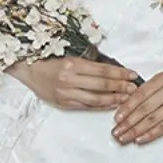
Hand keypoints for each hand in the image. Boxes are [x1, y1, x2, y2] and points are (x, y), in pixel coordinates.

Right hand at [15, 57, 135, 111]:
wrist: (28, 71)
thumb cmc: (49, 61)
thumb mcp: (68, 56)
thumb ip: (88, 63)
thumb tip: (112, 70)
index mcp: (72, 64)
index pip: (102, 70)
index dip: (120, 73)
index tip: (132, 74)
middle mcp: (69, 80)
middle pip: (101, 85)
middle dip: (120, 87)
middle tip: (134, 88)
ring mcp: (66, 93)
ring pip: (95, 99)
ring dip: (113, 99)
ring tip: (126, 98)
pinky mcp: (64, 103)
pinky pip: (86, 106)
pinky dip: (101, 106)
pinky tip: (111, 104)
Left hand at [113, 73, 162, 144]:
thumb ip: (151, 94)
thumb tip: (127, 108)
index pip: (140, 93)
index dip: (126, 106)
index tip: (116, 118)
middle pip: (144, 107)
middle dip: (128, 121)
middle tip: (116, 131)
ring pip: (152, 117)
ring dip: (136, 130)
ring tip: (125, 137)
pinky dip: (150, 134)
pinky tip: (140, 139)